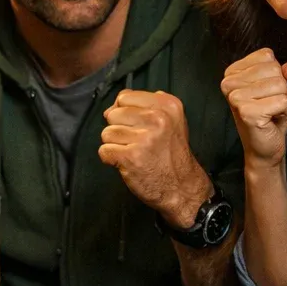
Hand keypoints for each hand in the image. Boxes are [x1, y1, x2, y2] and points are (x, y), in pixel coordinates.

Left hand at [99, 90, 212, 228]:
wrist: (182, 188)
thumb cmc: (172, 155)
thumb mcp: (170, 121)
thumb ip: (145, 106)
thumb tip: (112, 106)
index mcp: (168, 105)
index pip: (124, 97)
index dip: (123, 112)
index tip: (136, 126)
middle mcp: (158, 118)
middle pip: (113, 114)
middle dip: (119, 129)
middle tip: (136, 143)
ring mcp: (144, 138)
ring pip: (107, 133)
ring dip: (116, 146)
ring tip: (134, 153)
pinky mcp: (131, 156)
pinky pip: (104, 151)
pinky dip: (111, 159)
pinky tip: (128, 163)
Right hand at [220, 48, 286, 170]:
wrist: (264, 147)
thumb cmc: (271, 115)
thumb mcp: (281, 88)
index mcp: (233, 71)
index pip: (267, 55)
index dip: (276, 74)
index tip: (266, 92)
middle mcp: (228, 82)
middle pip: (274, 69)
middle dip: (281, 88)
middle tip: (269, 104)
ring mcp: (235, 97)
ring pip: (280, 84)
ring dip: (282, 101)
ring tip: (270, 111)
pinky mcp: (247, 112)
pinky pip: (282, 101)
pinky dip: (283, 111)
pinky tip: (270, 119)